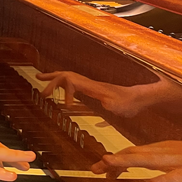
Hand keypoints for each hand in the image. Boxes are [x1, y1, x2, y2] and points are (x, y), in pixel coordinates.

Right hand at [36, 71, 177, 117]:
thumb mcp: (121, 106)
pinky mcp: (93, 89)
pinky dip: (61, 82)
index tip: (66, 106)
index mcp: (93, 86)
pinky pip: (72, 81)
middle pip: (65, 75)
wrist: (141, 97)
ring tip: (39, 78)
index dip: (65, 92)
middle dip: (51, 82)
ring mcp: (91, 85)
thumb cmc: (131, 103)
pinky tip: (58, 87)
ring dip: (53, 78)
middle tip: (42, 93)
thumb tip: (105, 103)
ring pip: (68, 76)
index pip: (72, 81)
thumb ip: (111, 104)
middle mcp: (90, 83)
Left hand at [90, 128, 181, 181]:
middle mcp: (170, 151)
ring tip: (110, 164)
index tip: (99, 166)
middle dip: (114, 160)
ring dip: (129, 161)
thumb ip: (167, 165)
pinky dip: (164, 180)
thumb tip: (151, 174)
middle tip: (94, 167)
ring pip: (151, 160)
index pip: (135, 152)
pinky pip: (178, 176)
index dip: (116, 159)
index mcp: (166, 149)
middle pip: (137, 154)